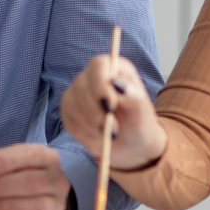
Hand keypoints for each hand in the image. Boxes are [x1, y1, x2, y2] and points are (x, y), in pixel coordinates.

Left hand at [0, 143, 71, 209]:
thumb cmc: (18, 180)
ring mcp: (55, 208)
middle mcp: (56, 182)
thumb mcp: (1, 168)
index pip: (30, 155)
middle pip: (33, 182)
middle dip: (0, 186)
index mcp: (46, 159)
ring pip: (36, 208)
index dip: (7, 160)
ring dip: (4, 207)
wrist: (42, 199)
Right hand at [60, 55, 166, 171]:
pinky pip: (68, 118)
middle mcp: (93, 76)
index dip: (101, 84)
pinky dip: (83, 131)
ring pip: (71, 102)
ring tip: (109, 134)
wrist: (130, 144)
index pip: (98, 65)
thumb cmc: (139, 123)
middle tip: (113, 130)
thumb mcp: (141, 111)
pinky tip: (98, 135)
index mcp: (114, 68)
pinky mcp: (69, 109)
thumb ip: (132, 95)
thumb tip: (116, 84)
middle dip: (95, 110)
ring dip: (90, 123)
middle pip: (81, 84)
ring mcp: (78, 92)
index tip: (111, 106)